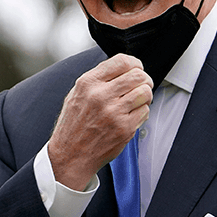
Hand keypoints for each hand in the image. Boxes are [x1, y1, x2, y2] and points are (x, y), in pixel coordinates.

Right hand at [48, 54, 152, 190]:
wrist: (70, 156)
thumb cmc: (73, 125)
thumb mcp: (77, 94)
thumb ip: (98, 79)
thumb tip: (123, 67)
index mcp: (88, 83)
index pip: (121, 61)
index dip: (134, 63)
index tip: (137, 68)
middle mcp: (101, 95)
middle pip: (138, 75)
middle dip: (145, 79)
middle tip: (143, 84)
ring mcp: (113, 112)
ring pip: (145, 92)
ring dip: (145, 95)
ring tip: (138, 100)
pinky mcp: (124, 128)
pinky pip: (145, 111)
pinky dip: (142, 111)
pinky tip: (131, 115)